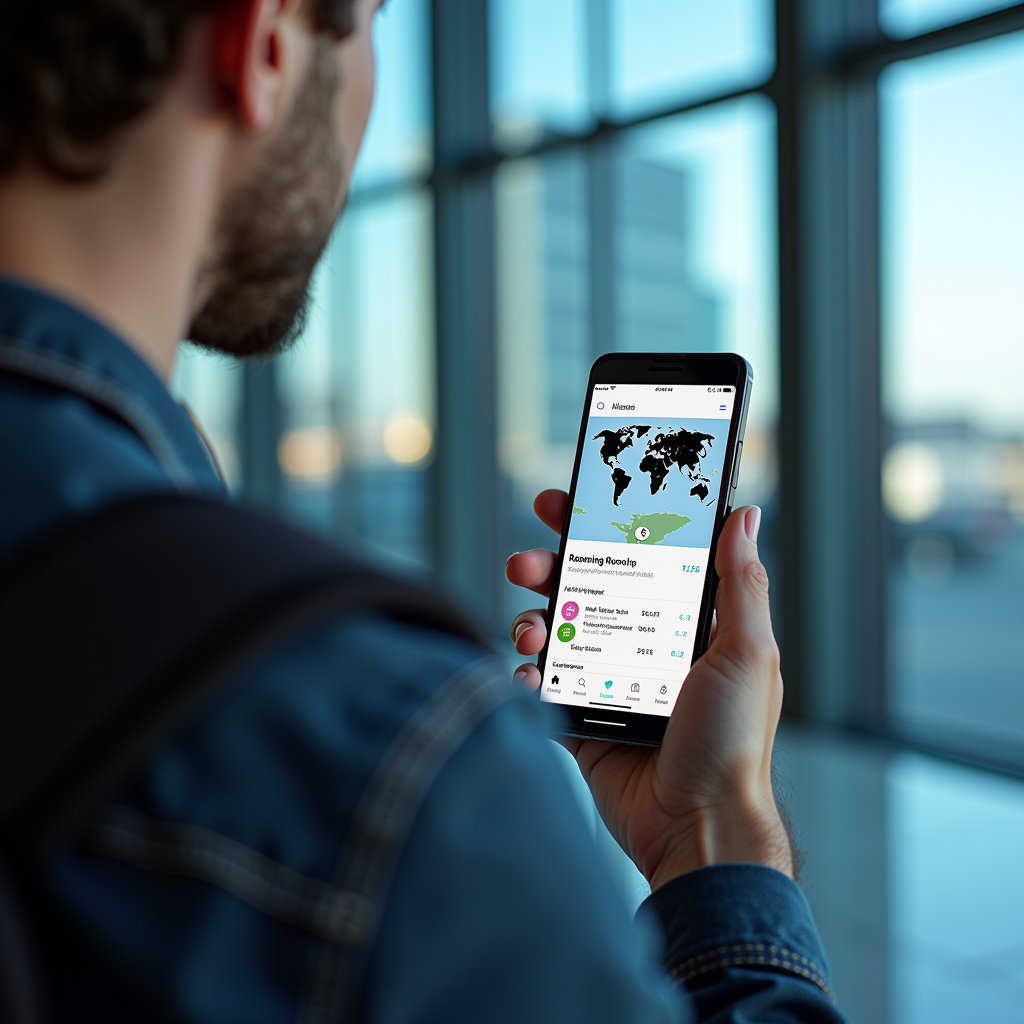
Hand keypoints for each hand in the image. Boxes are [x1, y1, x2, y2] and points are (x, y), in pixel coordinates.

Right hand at [506, 490, 792, 888]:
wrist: (696, 829)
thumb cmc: (733, 744)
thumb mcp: (747, 654)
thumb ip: (742, 584)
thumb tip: (742, 517)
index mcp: (685, 625)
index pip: (639, 559)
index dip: (602, 529)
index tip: (567, 505)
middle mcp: (644, 646)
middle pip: (586, 589)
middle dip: (550, 569)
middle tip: (526, 563)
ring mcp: (609, 682)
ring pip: (558, 633)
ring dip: (533, 621)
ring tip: (530, 631)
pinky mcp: (582, 721)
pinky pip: (544, 687)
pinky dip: (529, 677)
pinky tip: (531, 677)